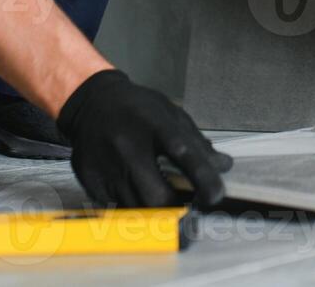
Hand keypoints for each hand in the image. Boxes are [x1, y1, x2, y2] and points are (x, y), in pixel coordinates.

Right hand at [55, 68, 232, 208]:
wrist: (91, 104)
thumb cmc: (137, 108)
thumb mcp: (170, 114)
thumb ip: (197, 142)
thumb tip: (223, 166)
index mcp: (154, 125)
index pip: (184, 154)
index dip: (203, 178)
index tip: (216, 195)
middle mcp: (128, 148)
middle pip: (157, 197)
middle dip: (177, 206)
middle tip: (186, 201)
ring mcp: (107, 168)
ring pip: (138, 210)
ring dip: (156, 211)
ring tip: (163, 196)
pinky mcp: (92, 183)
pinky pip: (118, 209)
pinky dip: (135, 208)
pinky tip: (139, 193)